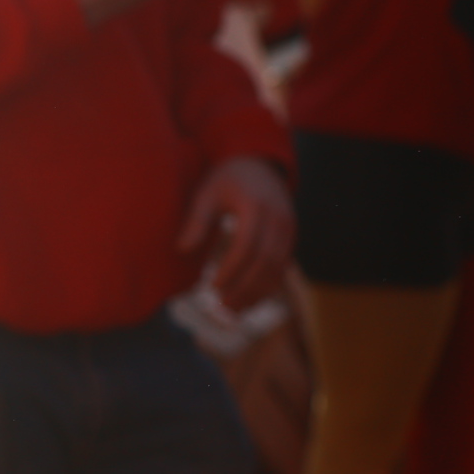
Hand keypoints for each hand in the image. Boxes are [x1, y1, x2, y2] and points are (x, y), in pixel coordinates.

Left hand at [177, 155, 294, 312]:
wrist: (260, 162)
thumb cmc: (228, 178)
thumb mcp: (207, 192)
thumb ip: (197, 220)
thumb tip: (181, 250)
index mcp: (257, 207)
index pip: (246, 247)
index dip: (231, 270)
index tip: (212, 287)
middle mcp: (279, 220)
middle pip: (264, 262)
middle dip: (244, 288)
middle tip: (222, 307)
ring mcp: (289, 229)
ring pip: (276, 268)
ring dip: (257, 292)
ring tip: (234, 310)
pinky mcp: (291, 236)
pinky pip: (283, 266)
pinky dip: (267, 284)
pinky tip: (250, 298)